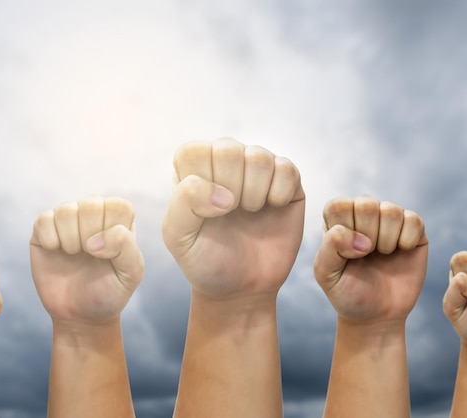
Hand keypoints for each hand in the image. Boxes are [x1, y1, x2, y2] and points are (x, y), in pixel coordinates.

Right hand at [30, 197, 143, 324]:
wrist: (81, 315)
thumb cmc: (110, 291)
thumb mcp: (131, 274)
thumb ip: (126, 248)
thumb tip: (94, 240)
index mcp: (119, 221)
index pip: (117, 205)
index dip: (111, 230)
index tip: (108, 253)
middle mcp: (94, 216)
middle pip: (91, 204)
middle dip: (90, 235)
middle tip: (90, 255)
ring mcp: (68, 221)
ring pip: (66, 210)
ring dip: (70, 239)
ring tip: (74, 255)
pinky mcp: (44, 230)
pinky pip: (44, 220)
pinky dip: (50, 240)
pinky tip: (56, 252)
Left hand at [162, 138, 304, 299]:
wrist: (240, 288)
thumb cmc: (205, 259)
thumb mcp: (178, 237)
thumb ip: (185, 203)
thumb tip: (225, 194)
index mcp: (193, 170)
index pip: (194, 151)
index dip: (203, 182)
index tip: (207, 211)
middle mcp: (225, 162)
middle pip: (228, 149)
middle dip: (229, 189)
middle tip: (230, 213)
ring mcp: (257, 170)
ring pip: (259, 157)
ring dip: (254, 193)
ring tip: (250, 213)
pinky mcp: (287, 181)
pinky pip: (287, 169)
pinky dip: (279, 194)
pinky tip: (272, 210)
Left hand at [314, 196, 427, 323]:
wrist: (376, 315)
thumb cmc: (347, 291)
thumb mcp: (326, 273)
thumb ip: (331, 247)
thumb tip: (362, 240)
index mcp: (337, 219)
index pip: (339, 206)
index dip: (346, 231)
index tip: (348, 254)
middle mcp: (362, 213)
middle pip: (366, 204)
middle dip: (366, 236)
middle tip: (366, 255)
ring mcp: (389, 219)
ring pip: (390, 211)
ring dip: (386, 240)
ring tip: (382, 255)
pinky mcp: (414, 229)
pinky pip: (414, 220)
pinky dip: (407, 240)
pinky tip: (401, 253)